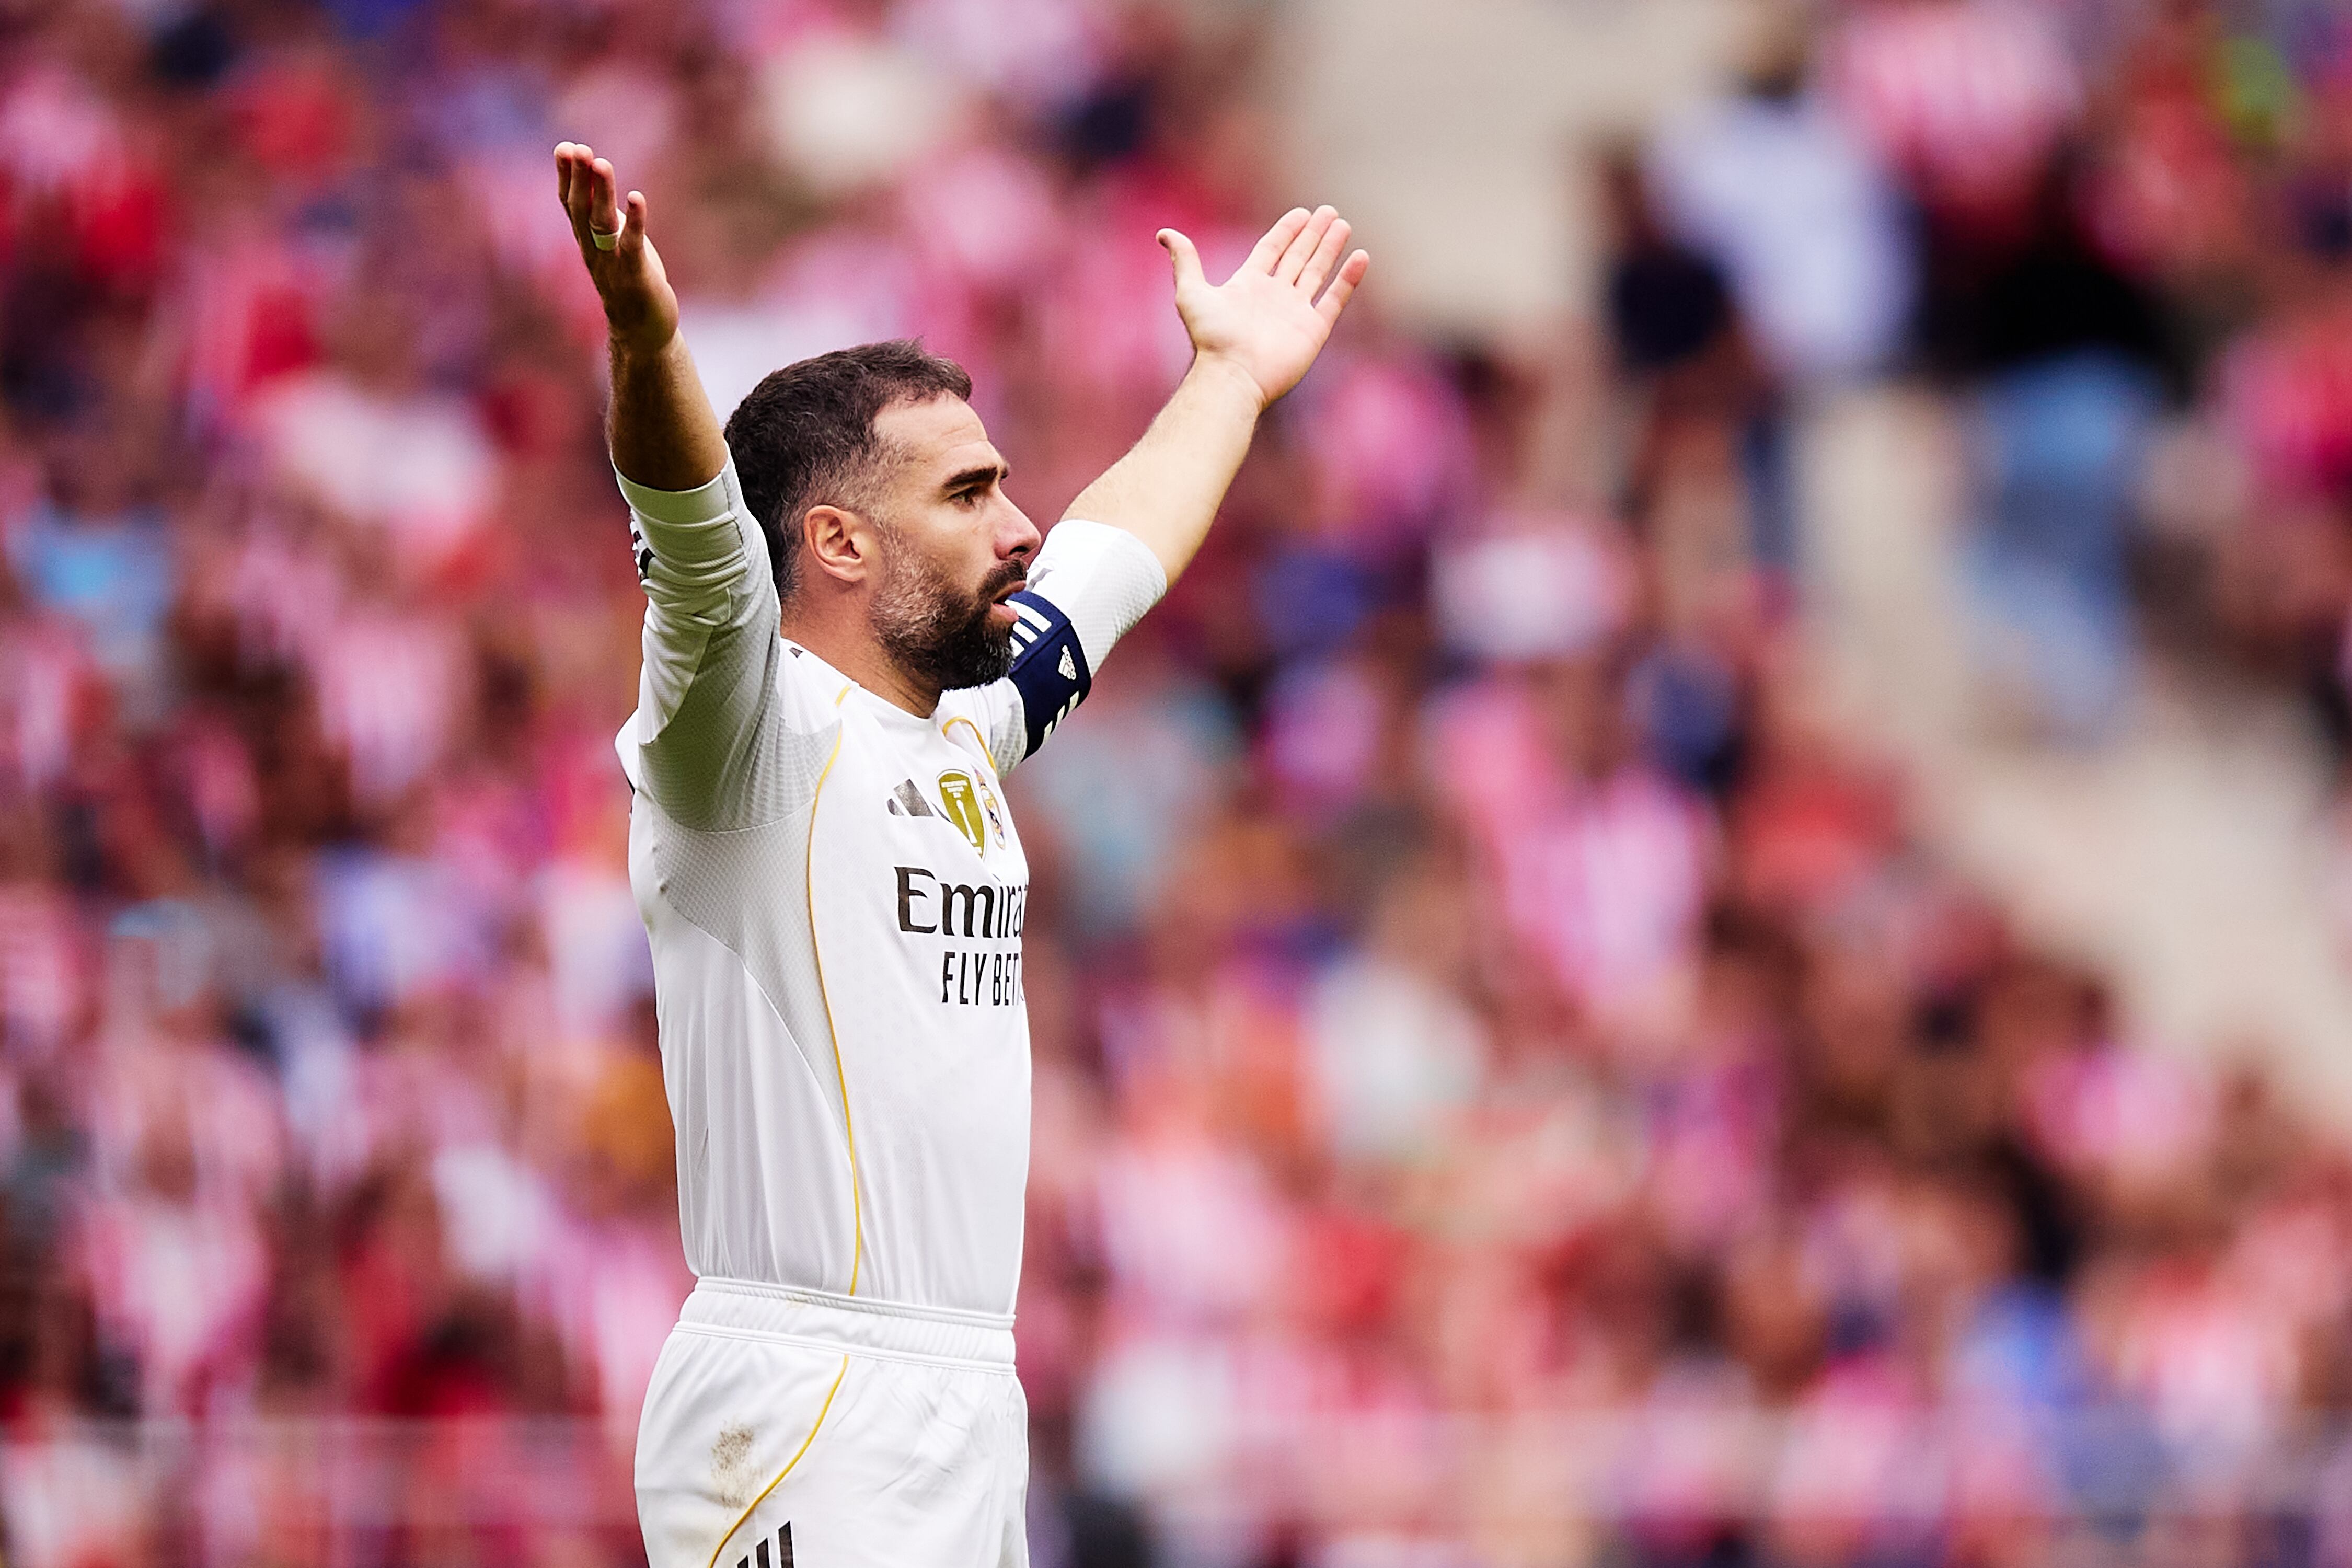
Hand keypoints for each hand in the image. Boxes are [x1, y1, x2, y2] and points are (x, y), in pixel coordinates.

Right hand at [555, 142, 677, 355]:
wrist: (641, 331)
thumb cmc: (628, 280)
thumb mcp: (611, 243)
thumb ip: (602, 215)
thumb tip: (594, 180)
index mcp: (587, 240)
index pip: (570, 203)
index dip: (565, 176)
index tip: (564, 147)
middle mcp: (594, 250)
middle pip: (581, 209)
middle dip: (579, 177)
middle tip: (579, 148)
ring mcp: (612, 263)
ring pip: (602, 223)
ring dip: (602, 193)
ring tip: (602, 163)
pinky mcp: (636, 276)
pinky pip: (632, 245)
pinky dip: (635, 221)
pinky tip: (636, 197)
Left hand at [1158, 207, 1369, 409]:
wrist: (1233, 374)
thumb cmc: (1211, 338)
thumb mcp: (1191, 293)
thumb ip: (1184, 260)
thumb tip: (1164, 233)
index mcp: (1249, 285)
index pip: (1272, 250)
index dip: (1286, 231)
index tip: (1302, 213)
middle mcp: (1274, 296)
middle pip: (1297, 257)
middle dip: (1313, 234)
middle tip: (1329, 212)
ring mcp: (1295, 313)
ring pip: (1317, 273)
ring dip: (1330, 249)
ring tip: (1342, 225)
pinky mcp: (1313, 330)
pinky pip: (1335, 299)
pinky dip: (1348, 279)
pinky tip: (1360, 257)